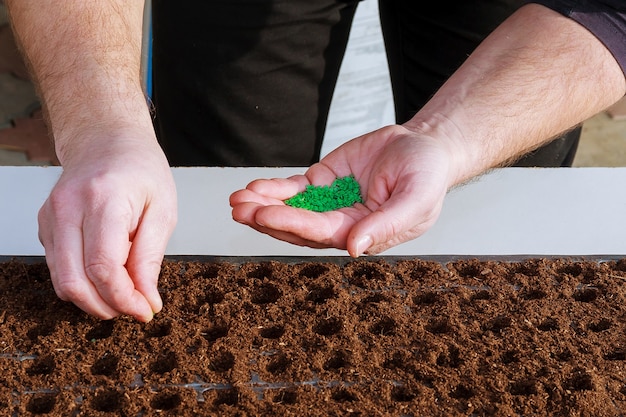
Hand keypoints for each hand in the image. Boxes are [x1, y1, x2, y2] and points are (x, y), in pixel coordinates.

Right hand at [38, 133, 176, 321]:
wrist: (106, 141)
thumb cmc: (140, 170)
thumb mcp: (163, 211)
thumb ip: (150, 258)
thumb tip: (146, 300)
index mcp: (103, 200)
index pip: (103, 267)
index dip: (124, 299)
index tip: (145, 310)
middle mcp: (68, 208)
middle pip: (74, 281)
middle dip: (106, 306)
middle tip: (133, 309)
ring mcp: (50, 217)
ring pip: (61, 281)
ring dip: (93, 299)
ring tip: (123, 292)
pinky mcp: (45, 225)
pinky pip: (59, 268)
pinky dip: (83, 281)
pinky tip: (107, 271)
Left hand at [230, 124, 457, 256]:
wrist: (424, 146)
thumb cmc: (427, 175)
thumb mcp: (416, 198)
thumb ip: (387, 223)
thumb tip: (355, 248)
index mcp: (363, 233)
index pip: (321, 233)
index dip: (292, 224)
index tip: (265, 215)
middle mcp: (341, 223)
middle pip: (297, 226)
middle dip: (267, 219)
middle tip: (240, 210)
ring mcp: (329, 203)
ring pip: (290, 208)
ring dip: (263, 206)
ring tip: (237, 199)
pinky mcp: (322, 181)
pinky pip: (294, 188)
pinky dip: (273, 188)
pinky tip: (254, 187)